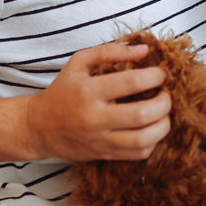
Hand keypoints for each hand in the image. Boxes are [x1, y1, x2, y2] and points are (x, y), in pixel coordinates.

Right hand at [23, 41, 172, 161]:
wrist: (39, 128)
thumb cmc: (63, 91)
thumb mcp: (78, 63)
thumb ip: (109, 52)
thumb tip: (144, 50)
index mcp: (88, 91)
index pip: (132, 82)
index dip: (155, 76)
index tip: (161, 74)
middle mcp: (95, 118)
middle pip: (142, 114)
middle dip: (164, 102)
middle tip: (166, 94)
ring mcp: (101, 140)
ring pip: (144, 139)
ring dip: (163, 125)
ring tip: (163, 113)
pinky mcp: (105, 155)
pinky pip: (139, 154)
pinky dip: (153, 141)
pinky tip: (151, 128)